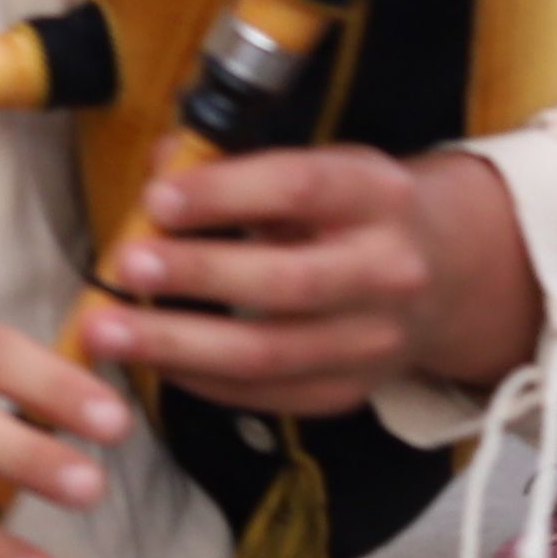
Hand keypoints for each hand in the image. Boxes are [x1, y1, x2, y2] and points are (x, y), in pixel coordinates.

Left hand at [86, 144, 539, 425]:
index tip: (157, 198)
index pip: (302, 188)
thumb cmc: (354, 210)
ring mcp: (375, 340)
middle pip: (288, 281)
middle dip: (198, 275)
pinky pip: (268, 395)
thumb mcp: (316, 167)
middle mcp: (388, 270)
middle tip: (124, 267)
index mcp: (378, 195)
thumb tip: (161, 163)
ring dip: (180, 345)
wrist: (447, 273)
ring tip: (109, 332)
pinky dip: (202, 381)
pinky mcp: (352, 391)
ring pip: (271, 353)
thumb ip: (234, 163)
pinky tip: (153, 363)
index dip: (226, 194)